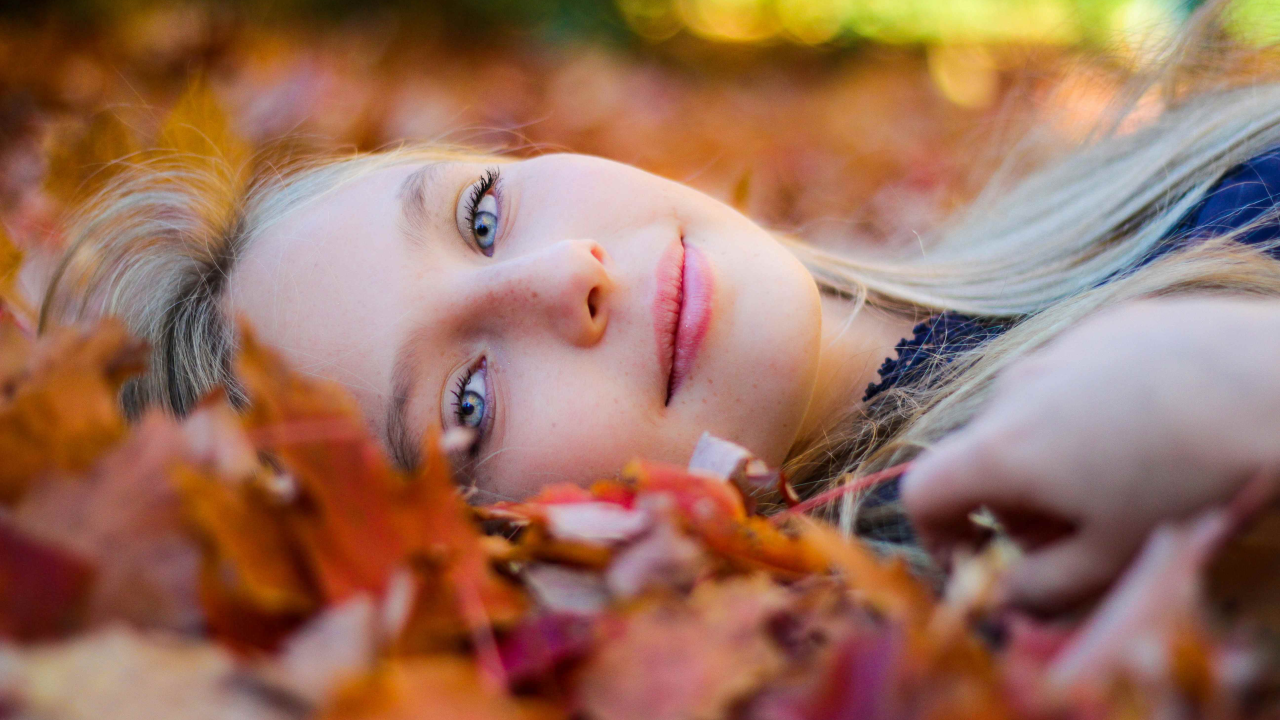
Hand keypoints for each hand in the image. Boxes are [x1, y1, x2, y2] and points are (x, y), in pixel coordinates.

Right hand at [902, 298, 1279, 613]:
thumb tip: (1006, 598)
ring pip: (1034, 419)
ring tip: (1134, 483)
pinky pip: (1080, 380)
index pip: (923, 493)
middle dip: (1019, 509)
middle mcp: (1015, 388)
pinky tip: (1164, 431)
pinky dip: (1098, 414)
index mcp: (1001, 448)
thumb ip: (1040, 591)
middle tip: (1083, 540)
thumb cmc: (1193, 481)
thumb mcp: (1113, 558)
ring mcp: (1062, 348)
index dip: (939, 539)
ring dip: (1058, 461)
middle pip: (986, 459)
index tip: (985, 565)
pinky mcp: (1112, 325)